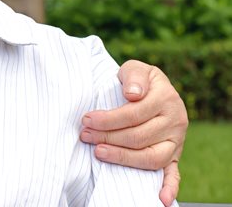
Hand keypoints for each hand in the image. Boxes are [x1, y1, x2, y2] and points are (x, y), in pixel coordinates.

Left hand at [80, 60, 186, 206]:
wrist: (153, 89)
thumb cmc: (138, 80)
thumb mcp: (136, 68)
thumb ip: (134, 76)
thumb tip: (133, 94)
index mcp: (166, 99)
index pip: (134, 113)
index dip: (108, 119)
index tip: (87, 119)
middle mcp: (175, 121)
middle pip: (138, 136)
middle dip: (107, 137)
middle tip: (85, 135)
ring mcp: (176, 141)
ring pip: (150, 157)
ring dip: (122, 158)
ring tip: (98, 152)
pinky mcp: (175, 156)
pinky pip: (174, 174)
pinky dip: (169, 187)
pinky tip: (160, 198)